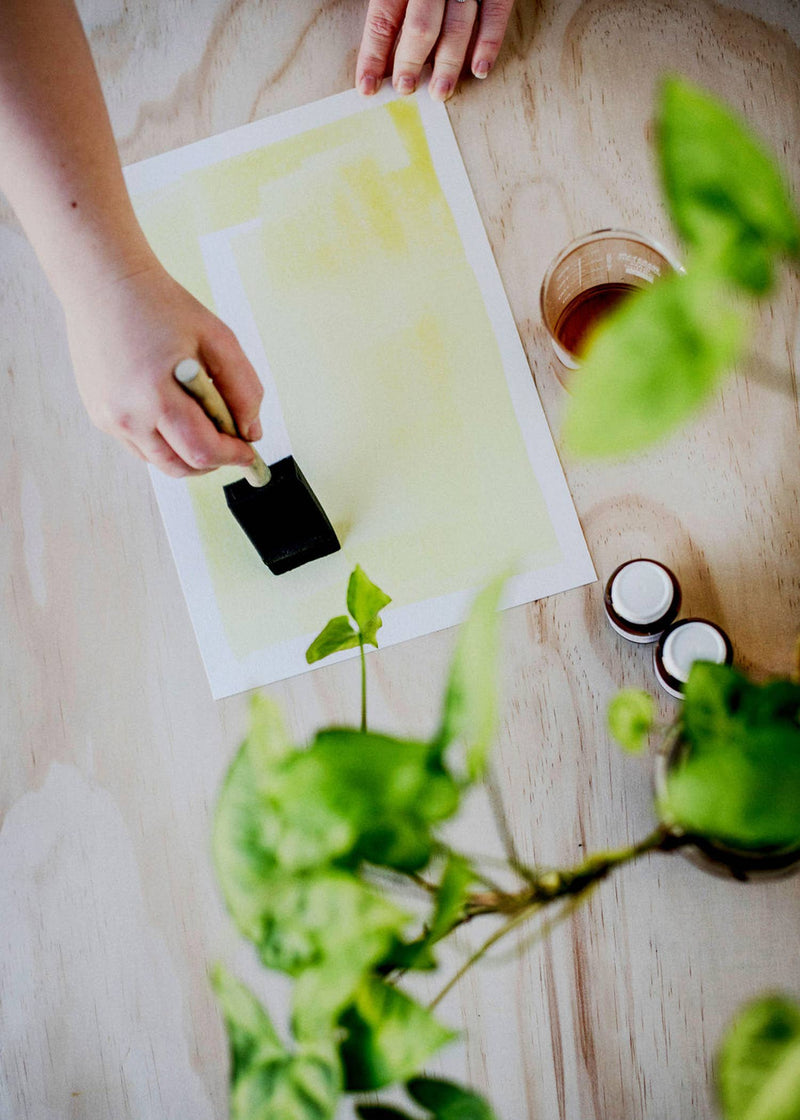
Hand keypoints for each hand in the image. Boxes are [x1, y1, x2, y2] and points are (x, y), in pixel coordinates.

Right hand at [65, 261, 263, 477]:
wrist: (105, 285)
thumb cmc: (162, 306)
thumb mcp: (218, 339)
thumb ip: (243, 389)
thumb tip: (251, 433)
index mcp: (155, 393)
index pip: (202, 450)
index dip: (233, 457)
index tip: (249, 452)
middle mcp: (126, 414)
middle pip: (180, 466)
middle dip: (213, 461)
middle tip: (231, 443)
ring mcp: (109, 418)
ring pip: (160, 462)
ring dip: (189, 455)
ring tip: (204, 424)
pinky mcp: (100, 416)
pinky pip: (141, 447)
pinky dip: (165, 442)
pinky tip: (174, 413)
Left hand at [356, 0, 514, 101]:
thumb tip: (377, 41)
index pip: (383, 18)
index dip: (373, 55)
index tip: (366, 86)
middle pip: (421, 26)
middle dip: (411, 62)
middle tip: (405, 89)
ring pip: (458, 26)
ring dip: (448, 65)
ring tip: (440, 91)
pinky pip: (495, 13)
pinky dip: (489, 43)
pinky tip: (479, 69)